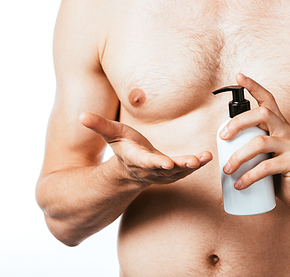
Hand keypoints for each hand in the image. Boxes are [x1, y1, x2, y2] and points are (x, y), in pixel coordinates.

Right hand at [79, 112, 212, 185]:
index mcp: (134, 159)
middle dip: (178, 166)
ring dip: (192, 165)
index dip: (154, 163)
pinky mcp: (173, 172)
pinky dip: (197, 164)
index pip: (144, 161)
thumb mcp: (111, 134)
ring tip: (204, 158)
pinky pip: (186, 170)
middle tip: (191, 162)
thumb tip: (81, 116)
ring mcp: (162, 173)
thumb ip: (98, 125)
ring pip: (178, 171)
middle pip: (165, 169)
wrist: (130, 170)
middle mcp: (149, 169)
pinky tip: (208, 157)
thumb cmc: (123, 148)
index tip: (165, 163)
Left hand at [220, 73, 289, 213]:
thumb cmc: (278, 172)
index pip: (268, 99)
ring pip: (260, 142)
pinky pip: (266, 167)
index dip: (254, 87)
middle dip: (238, 122)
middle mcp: (287, 130)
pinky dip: (248, 177)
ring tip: (226, 170)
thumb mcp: (265, 153)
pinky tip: (239, 184)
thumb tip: (222, 140)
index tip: (238, 76)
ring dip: (238, 156)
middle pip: (263, 114)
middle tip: (222, 137)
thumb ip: (252, 142)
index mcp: (279, 124)